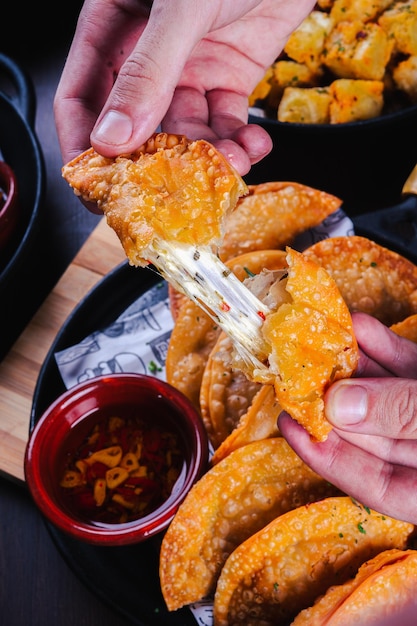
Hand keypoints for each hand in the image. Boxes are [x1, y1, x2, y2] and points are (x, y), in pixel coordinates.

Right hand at [54, 0, 314, 174]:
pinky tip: (252, 146)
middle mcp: (147, 55)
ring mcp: (188, 68)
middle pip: (137, 125)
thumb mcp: (181, 6)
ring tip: (231, 164)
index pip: (82, 97)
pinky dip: (239, 142)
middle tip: (174, 192)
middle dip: (157, 162)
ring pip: (186, 131)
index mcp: (113, 28)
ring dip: (208, 157)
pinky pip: (225, 122)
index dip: (85, 145)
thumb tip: (115, 136)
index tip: (98, 186)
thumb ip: (148, 71)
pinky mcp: (228, 76)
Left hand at [279, 312, 416, 523]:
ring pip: (385, 393)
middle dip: (330, 398)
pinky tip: (358, 326)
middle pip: (370, 430)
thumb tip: (337, 404)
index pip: (366, 480)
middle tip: (292, 373)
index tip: (287, 424)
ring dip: (351, 364)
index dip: (322, 454)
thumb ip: (401, 414)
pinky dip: (384, 347)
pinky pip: (407, 367)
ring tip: (317, 341)